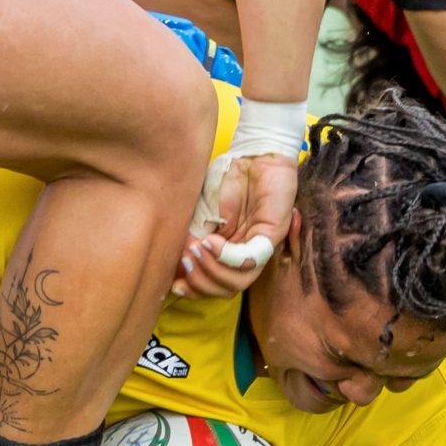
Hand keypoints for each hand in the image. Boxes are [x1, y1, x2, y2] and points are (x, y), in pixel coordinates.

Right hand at [176, 153, 293, 297]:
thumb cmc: (228, 179)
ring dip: (212, 271)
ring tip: (196, 251)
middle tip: (185, 262)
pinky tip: (211, 243)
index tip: (174, 284)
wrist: (253, 155)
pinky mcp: (271, 236)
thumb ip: (192, 236)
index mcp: (228, 252)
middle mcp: (245, 255)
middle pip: (225, 289)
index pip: (214, 284)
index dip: (194, 289)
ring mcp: (260, 247)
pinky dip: (227, 256)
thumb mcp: (201, 210)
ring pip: (239, 281)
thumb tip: (176, 263)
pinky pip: (250, 259)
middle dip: (200, 282)